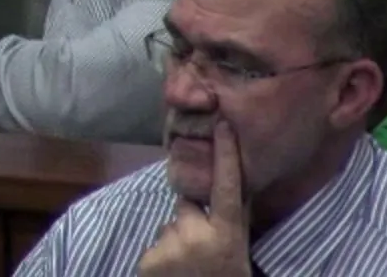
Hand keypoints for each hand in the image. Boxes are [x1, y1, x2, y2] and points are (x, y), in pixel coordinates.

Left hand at [138, 121, 251, 276]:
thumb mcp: (238, 253)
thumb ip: (231, 222)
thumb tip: (230, 189)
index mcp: (227, 235)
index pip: (228, 188)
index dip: (225, 155)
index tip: (221, 124)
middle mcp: (198, 236)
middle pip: (186, 206)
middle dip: (190, 220)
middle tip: (201, 251)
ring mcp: (171, 247)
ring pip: (169, 228)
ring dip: (175, 241)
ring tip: (188, 269)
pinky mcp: (149, 259)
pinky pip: (154, 246)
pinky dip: (161, 258)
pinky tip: (173, 276)